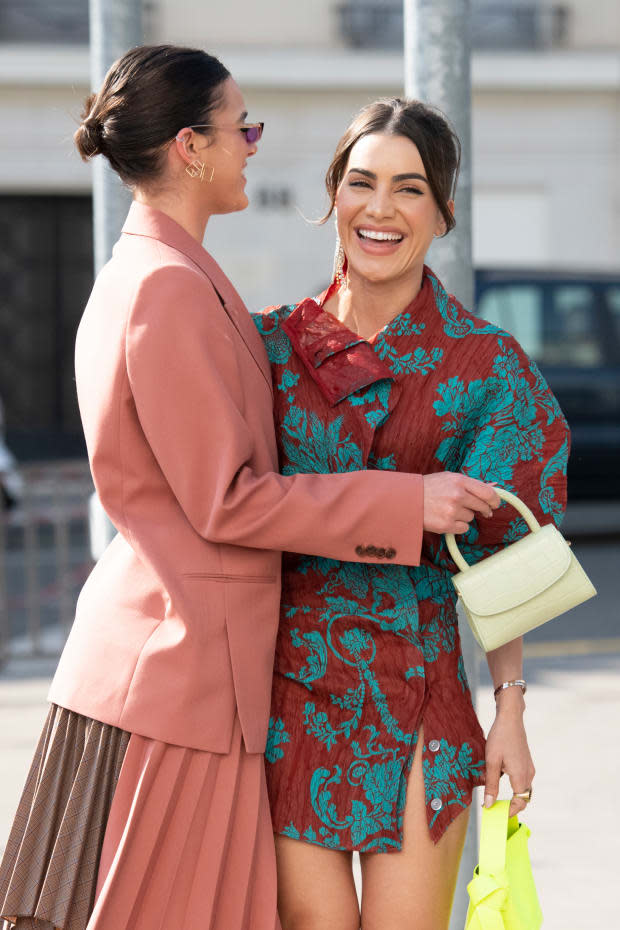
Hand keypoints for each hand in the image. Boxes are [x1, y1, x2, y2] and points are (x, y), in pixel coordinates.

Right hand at [422, 472, 500, 534]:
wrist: (407, 500)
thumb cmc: (429, 488)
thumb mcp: (449, 479)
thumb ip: (471, 484)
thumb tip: (494, 487)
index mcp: (459, 481)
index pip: (488, 492)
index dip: (495, 500)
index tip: (495, 504)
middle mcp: (457, 495)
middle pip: (482, 506)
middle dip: (483, 509)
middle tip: (478, 510)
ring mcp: (452, 511)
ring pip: (471, 517)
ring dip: (464, 516)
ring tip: (449, 510)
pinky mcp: (447, 525)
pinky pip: (464, 528)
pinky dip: (457, 525)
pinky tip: (446, 518)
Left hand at [484, 690, 534, 817]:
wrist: (510, 718)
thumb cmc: (500, 738)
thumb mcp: (491, 761)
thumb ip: (491, 785)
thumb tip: (489, 804)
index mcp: (521, 776)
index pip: (520, 803)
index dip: (509, 811)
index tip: (495, 814)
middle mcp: (528, 774)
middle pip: (523, 798)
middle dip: (510, 805)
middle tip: (494, 807)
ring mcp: (529, 768)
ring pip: (523, 789)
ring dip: (512, 795)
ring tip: (495, 795)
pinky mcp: (527, 763)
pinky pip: (522, 780)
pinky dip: (513, 785)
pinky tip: (499, 777)